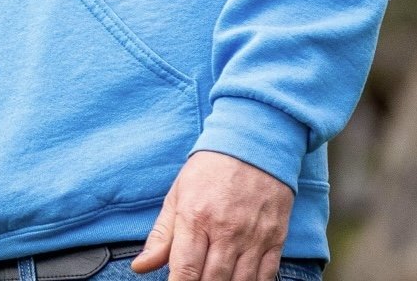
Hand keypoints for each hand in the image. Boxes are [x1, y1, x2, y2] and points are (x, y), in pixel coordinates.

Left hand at [133, 150, 293, 280]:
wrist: (254, 147)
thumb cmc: (210, 172)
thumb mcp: (177, 196)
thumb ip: (161, 236)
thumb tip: (140, 267)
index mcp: (195, 217)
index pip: (185, 269)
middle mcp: (226, 230)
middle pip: (213, 280)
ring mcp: (254, 237)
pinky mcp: (276, 240)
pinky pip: (266, 277)